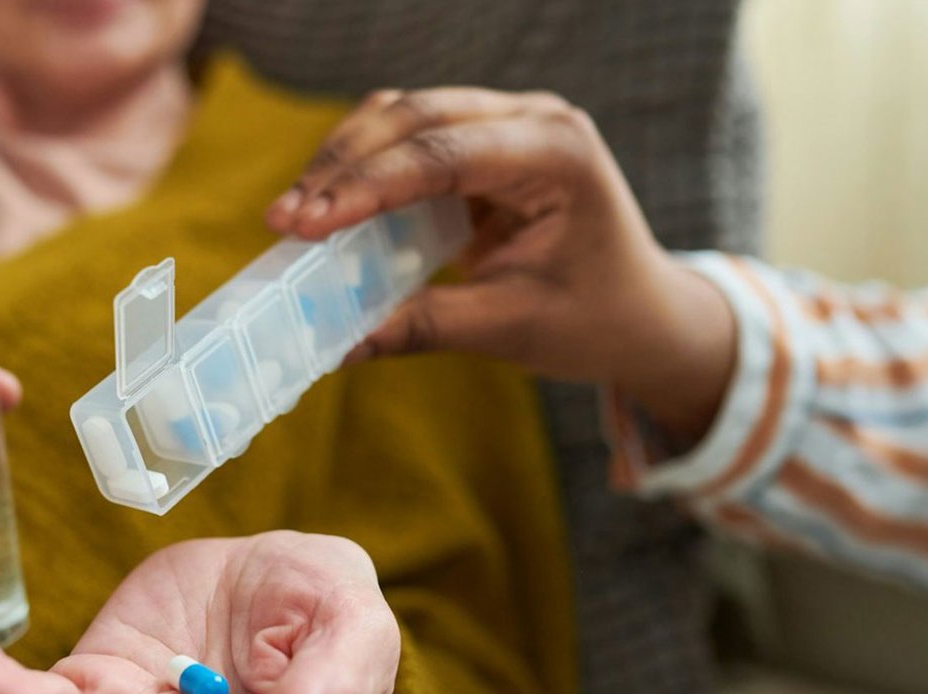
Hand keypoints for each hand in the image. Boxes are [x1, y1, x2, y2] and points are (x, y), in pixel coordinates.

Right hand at [267, 88, 735, 440]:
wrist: (643, 314)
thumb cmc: (595, 319)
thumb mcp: (511, 329)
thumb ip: (426, 326)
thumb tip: (340, 344)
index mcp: (560, 154)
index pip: (444, 153)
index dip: (367, 186)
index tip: (305, 223)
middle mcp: (534, 119)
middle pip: (415, 116)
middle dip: (343, 167)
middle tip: (284, 221)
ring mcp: (508, 122)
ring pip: (402, 115)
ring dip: (344, 160)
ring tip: (296, 215)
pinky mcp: (482, 141)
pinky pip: (408, 138)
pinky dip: (363, 168)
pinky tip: (328, 208)